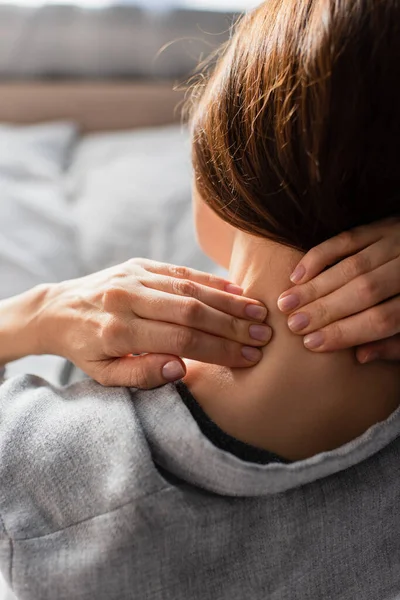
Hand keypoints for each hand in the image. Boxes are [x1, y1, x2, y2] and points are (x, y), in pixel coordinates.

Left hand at [35, 259, 270, 387]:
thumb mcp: (105, 374)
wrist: (58, 310)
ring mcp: (133, 277)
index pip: (181, 340)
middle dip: (232, 326)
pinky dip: (210, 281)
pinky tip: (235, 292)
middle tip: (263, 336)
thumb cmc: (85, 349)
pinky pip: (180, 272)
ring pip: (190, 288)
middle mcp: (126, 299)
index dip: (219, 350)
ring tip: (257, 314)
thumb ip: (143, 374)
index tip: (248, 358)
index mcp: (118, 332)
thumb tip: (183, 368)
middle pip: (191, 311)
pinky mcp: (139, 264)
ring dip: (227, 302)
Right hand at [277, 218, 399, 362]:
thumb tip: (360, 356)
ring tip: (286, 303)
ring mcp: (399, 242)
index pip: (382, 319)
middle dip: (325, 310)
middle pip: (364, 291)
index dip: (345, 333)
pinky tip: (298, 274)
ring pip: (353, 266)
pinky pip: (349, 238)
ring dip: (315, 286)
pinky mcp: (386, 224)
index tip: (312, 344)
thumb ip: (395, 345)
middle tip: (292, 324)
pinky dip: (321, 255)